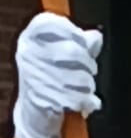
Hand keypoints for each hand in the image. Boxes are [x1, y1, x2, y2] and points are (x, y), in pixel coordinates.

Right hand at [13, 13, 102, 137]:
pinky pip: (76, 97)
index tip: (82, 42)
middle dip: (88, 64)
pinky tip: (86, 103)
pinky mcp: (43, 99)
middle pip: (72, 51)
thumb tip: (96, 36)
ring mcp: (34, 77)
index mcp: (30, 38)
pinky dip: (87, 102)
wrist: (35, 114)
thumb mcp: (62, 55)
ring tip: (85, 88)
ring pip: (78, 76)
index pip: (53, 24)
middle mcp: (28, 54)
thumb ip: (81, 43)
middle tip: (89, 71)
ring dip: (88, 85)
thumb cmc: (51, 79)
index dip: (73, 32)